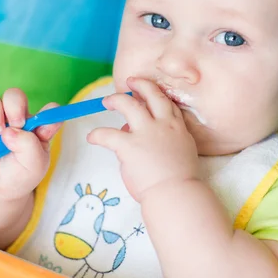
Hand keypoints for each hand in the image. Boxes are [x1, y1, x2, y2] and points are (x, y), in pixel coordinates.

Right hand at [0, 89, 60, 200]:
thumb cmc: (20, 174)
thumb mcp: (33, 166)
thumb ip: (30, 146)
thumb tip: (10, 131)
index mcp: (37, 127)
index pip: (49, 109)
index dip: (49, 111)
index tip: (38, 127)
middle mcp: (16, 119)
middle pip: (15, 95)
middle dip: (14, 106)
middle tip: (16, 124)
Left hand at [87, 77, 198, 201]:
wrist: (177, 194)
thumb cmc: (182, 182)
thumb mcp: (184, 154)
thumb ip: (169, 142)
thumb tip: (150, 140)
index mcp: (178, 128)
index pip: (167, 104)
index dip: (157, 96)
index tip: (150, 94)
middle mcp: (163, 124)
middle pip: (151, 94)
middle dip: (140, 85)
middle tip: (130, 82)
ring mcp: (146, 132)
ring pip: (127, 104)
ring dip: (116, 99)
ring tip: (107, 101)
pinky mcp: (129, 145)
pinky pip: (107, 134)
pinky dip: (97, 134)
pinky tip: (92, 137)